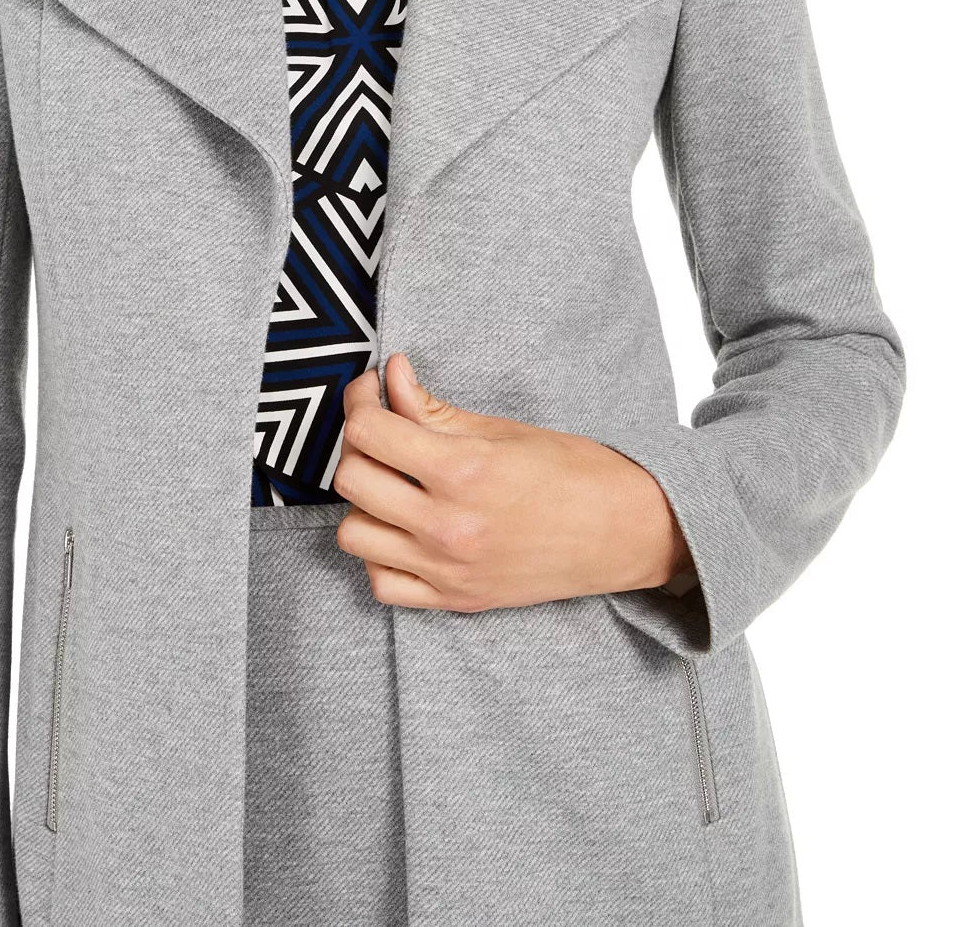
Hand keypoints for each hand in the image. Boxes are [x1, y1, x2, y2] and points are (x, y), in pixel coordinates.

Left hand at [332, 351, 692, 611]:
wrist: (626, 533)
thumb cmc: (574, 472)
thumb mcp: (501, 428)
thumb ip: (432, 407)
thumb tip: (390, 376)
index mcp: (463, 470)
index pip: (368, 431)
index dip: (360, 400)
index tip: (373, 390)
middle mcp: (448, 525)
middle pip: (350, 479)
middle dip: (359, 445)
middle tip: (382, 430)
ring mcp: (448, 569)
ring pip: (353, 534)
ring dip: (364, 503)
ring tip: (392, 483)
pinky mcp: (454, 600)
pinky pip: (381, 583)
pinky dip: (380, 556)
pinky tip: (402, 530)